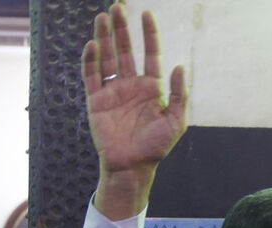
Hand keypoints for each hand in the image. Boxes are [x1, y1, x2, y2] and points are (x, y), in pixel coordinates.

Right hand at [83, 3, 187, 218]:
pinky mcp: (96, 101)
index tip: (147, 13)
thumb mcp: (175, 122)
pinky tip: (93, 45)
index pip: (150, 54)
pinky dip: (91, 61)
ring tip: (103, 17)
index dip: (149, 34)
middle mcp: (131, 85)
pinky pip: (92, 76)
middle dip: (122, 29)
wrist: (132, 166)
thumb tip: (180, 67)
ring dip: (104, 37)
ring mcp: (113, 91)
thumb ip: (178, 94)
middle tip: (117, 7)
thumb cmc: (155, 147)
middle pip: (126, 50)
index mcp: (151, 87)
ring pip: (108, 58)